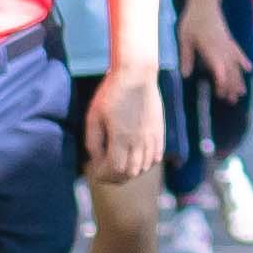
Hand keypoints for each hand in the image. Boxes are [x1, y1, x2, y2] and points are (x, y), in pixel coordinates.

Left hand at [90, 67, 166, 185]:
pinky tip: (136, 158)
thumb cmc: (111, 93)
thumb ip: (92, 140)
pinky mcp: (159, 131)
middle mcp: (139, 141)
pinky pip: (156, 156)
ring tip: (119, 166)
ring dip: (130, 172)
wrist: (137, 74)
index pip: (115, 170)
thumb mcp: (94, 115)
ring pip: (144, 167)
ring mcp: (152, 137)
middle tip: (104, 173)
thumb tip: (95, 158)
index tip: (94, 171)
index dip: (103, 176)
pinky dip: (146, 163)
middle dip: (115, 178)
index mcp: (121, 138)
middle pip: (130, 173)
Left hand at [181, 0, 252, 98]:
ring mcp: (227, 43)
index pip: (218, 69)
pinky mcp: (229, 39)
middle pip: (229, 70)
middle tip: (231, 101)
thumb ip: (186, 57)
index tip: (221, 94)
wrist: (204, 1)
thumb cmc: (191, 19)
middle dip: (230, 87)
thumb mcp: (185, 38)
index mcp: (210, 48)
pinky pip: (238, 52)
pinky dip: (244, 61)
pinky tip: (249, 69)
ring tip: (241, 93)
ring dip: (238, 79)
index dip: (221, 82)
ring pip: (235, 64)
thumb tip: (185, 75)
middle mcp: (222, 47)